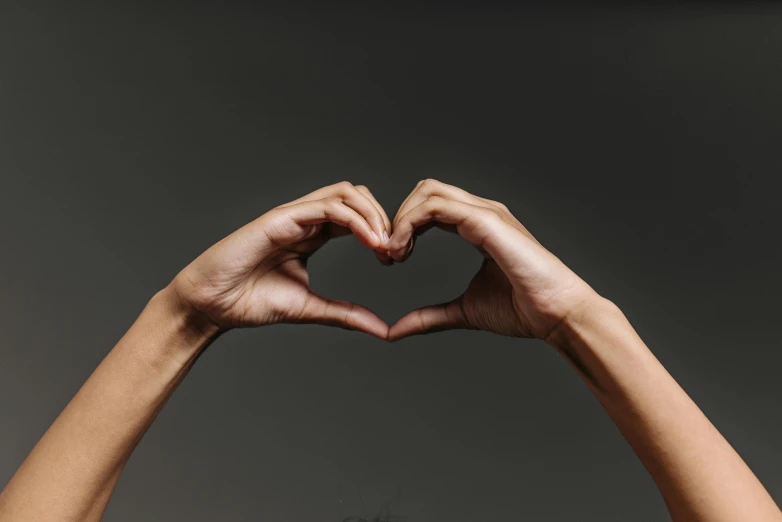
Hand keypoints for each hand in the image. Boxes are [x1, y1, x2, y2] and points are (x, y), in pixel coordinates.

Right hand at [168, 182, 391, 338]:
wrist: (210, 306)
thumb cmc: (250, 302)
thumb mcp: (310, 308)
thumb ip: (346, 314)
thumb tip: (383, 329)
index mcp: (312, 235)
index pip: (356, 216)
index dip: (381, 231)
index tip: (394, 259)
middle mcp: (304, 220)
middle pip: (356, 196)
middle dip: (383, 217)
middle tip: (395, 250)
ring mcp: (292, 215)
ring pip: (344, 193)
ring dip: (372, 214)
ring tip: (384, 245)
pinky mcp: (279, 218)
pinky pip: (325, 206)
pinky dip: (354, 219)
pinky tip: (370, 242)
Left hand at [386, 179, 597, 340]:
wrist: (556, 314)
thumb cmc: (523, 310)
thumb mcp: (464, 311)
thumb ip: (429, 317)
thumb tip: (395, 330)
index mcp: (478, 226)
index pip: (431, 207)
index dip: (404, 227)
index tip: (390, 259)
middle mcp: (481, 212)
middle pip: (425, 190)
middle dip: (398, 218)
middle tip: (388, 255)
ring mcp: (485, 212)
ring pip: (428, 191)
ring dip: (401, 219)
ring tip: (394, 253)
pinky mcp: (486, 221)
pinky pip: (435, 206)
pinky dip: (410, 224)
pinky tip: (404, 251)